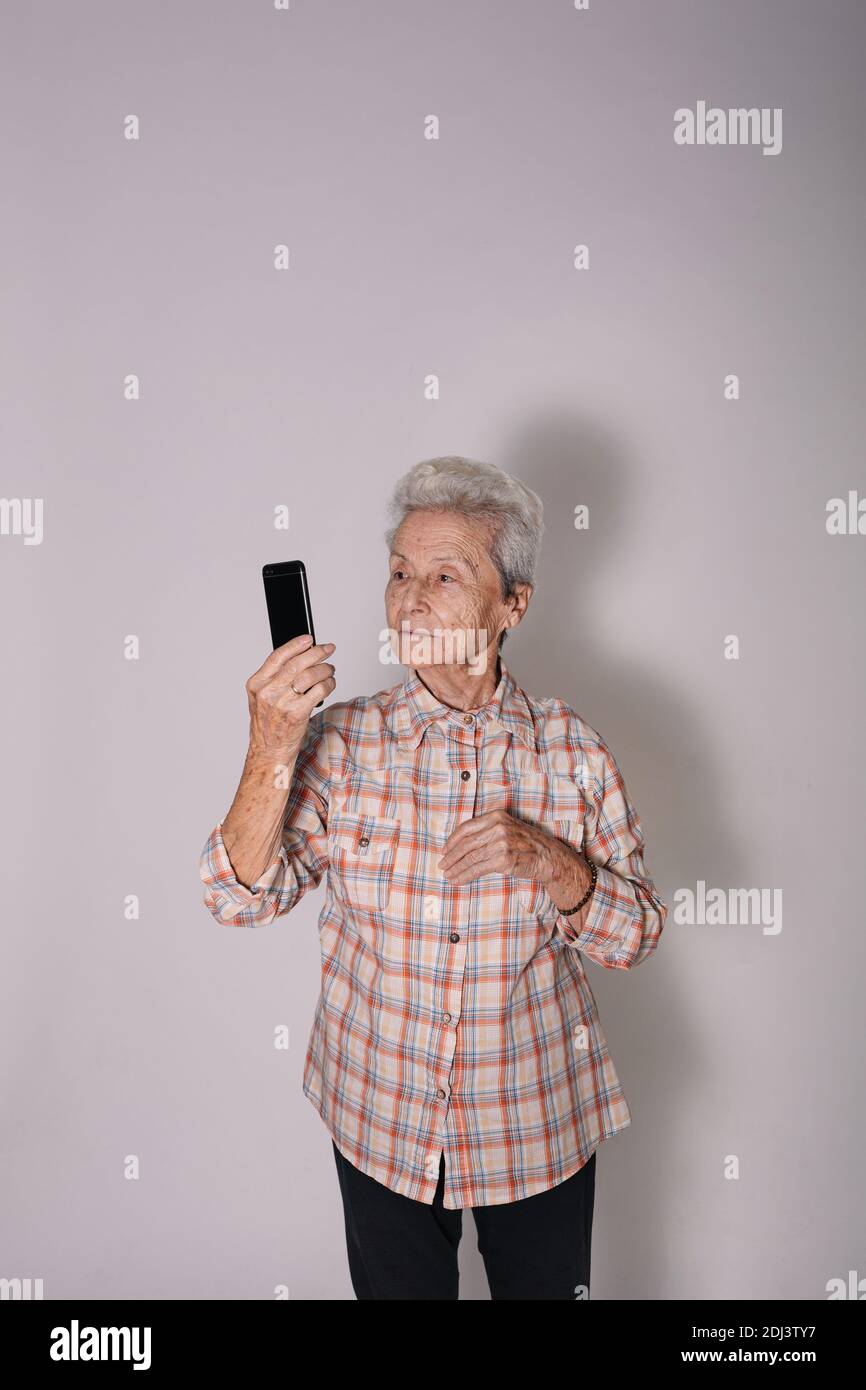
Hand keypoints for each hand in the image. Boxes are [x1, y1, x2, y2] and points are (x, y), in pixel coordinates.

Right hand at [245, 633, 335, 757]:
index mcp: (256, 684)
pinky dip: (329, 684)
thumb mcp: (261, 698)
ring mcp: (282, 702)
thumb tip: (299, 657)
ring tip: (330, 669)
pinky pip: (319, 690)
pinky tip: (330, 683)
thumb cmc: (267, 726)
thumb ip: (274, 678)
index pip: (278, 656)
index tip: (309, 639)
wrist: (269, 752)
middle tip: (328, 649)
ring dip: (325, 669)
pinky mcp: (298, 713)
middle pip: (297, 663)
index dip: (296, 645)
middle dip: (316, 653)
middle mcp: (268, 692)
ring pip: (310, 674)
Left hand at [437, 809, 555, 886]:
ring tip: (448, 875)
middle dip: (451, 856)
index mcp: (496, 817)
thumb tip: (462, 843)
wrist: (548, 857)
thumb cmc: (527, 843)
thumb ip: (488, 830)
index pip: (467, 827)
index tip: (444, 850)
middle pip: (466, 843)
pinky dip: (465, 876)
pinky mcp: (503, 860)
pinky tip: (459, 880)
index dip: (452, 840)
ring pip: (470, 858)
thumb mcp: (508, 827)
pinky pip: (478, 869)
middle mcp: (498, 828)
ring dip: (456, 868)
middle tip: (442, 865)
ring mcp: (501, 844)